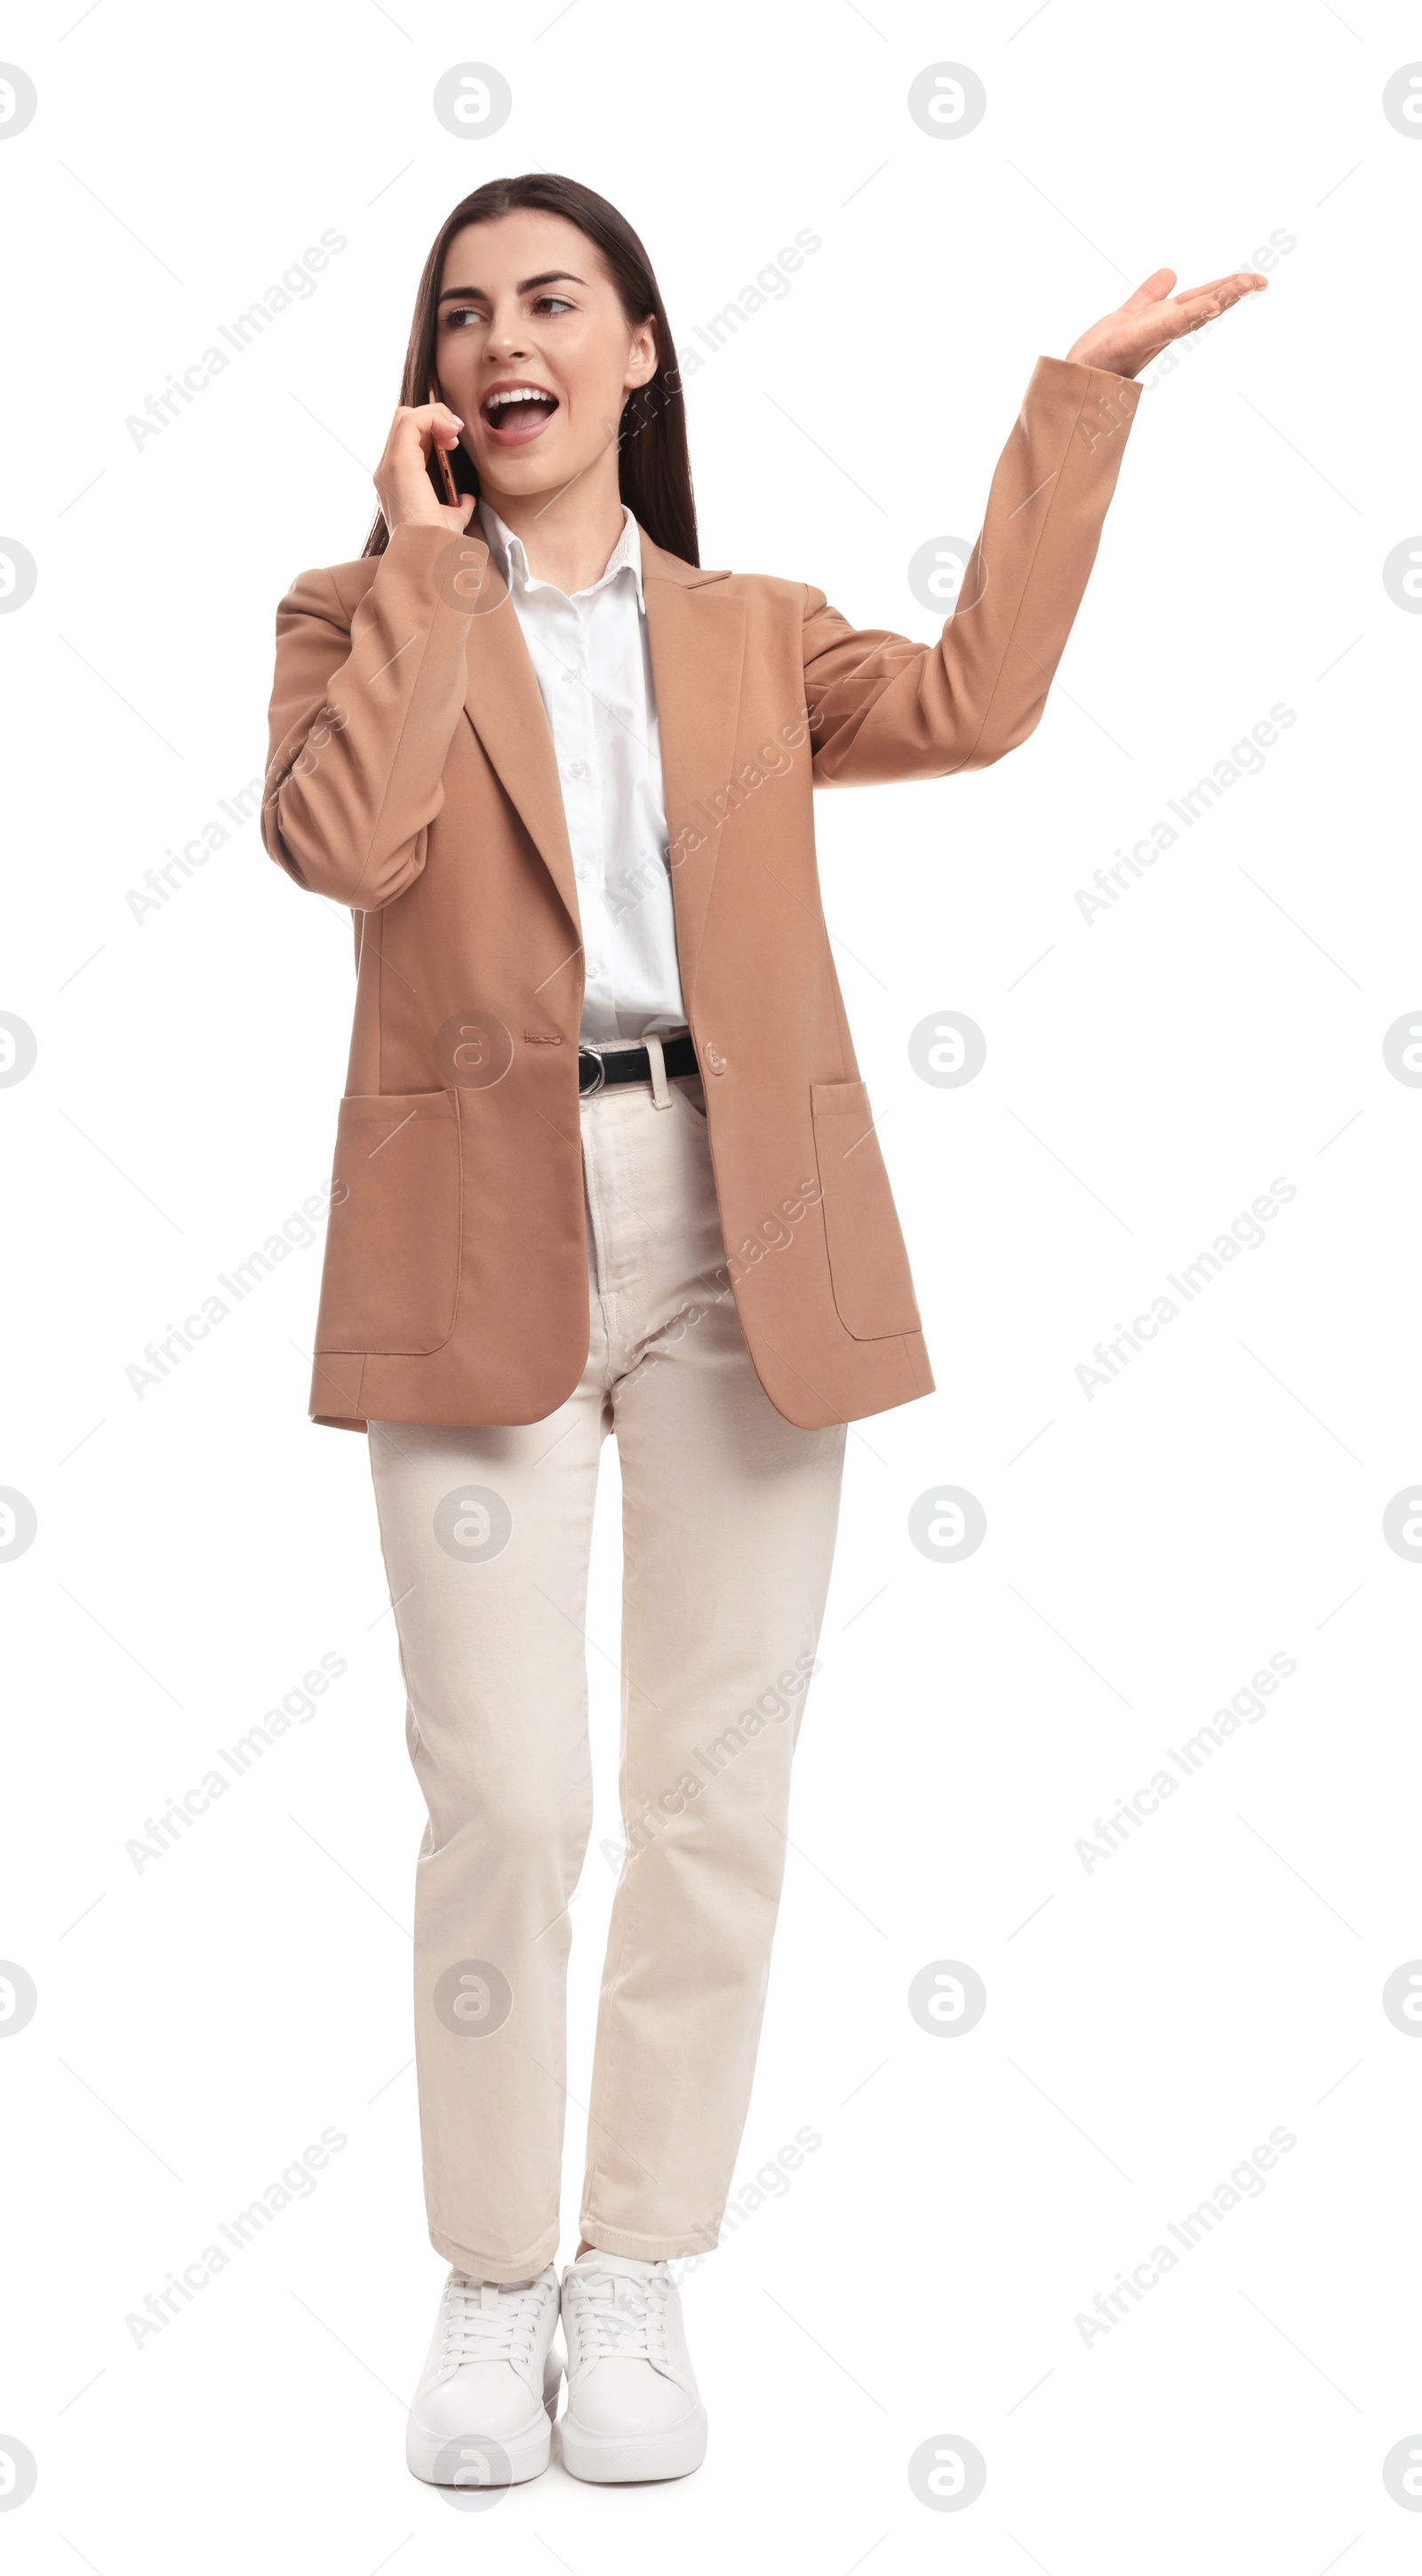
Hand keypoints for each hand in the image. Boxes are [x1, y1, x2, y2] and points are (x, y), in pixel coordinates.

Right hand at [373, 401, 477, 535]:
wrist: (430, 558)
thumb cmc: (438, 544)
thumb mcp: (450, 520)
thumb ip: (456, 506)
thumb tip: (467, 499)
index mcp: (396, 481)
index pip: (407, 437)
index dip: (432, 429)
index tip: (455, 443)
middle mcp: (387, 470)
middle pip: (404, 421)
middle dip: (434, 417)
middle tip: (457, 433)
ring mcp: (389, 466)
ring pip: (405, 415)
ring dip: (435, 415)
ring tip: (454, 431)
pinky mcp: (399, 463)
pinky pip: (411, 421)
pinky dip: (433, 418)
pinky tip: (451, 433)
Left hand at [1066, 267, 1267, 380]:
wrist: (1071, 382)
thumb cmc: (1097, 358)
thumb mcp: (1127, 316)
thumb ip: (1148, 296)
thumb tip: (1172, 273)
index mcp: (1162, 321)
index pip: (1200, 300)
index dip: (1227, 289)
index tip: (1256, 280)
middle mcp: (1160, 330)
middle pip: (1202, 306)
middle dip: (1232, 293)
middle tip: (1262, 281)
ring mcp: (1148, 338)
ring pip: (1189, 316)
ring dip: (1216, 302)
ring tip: (1242, 288)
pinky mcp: (1129, 343)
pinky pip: (1164, 327)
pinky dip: (1187, 316)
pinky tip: (1208, 306)